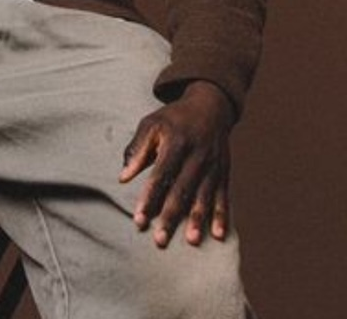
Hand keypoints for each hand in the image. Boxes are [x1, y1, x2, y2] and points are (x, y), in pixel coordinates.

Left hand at [119, 80, 234, 247]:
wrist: (210, 106)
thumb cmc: (174, 118)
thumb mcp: (151, 124)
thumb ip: (137, 149)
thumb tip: (123, 177)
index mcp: (176, 142)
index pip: (161, 174)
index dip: (150, 197)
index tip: (139, 219)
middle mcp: (196, 155)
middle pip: (182, 189)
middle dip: (171, 216)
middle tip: (160, 240)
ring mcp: (213, 164)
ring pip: (203, 196)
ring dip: (197, 219)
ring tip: (190, 241)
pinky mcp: (224, 171)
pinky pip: (223, 196)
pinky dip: (222, 215)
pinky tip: (217, 235)